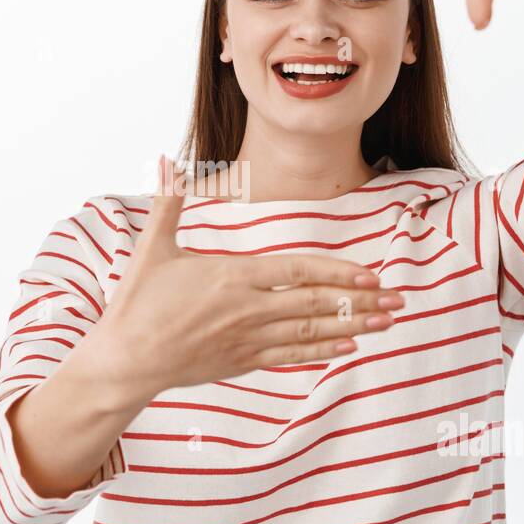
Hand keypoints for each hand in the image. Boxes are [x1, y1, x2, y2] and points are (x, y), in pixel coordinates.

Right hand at [84, 156, 405, 406]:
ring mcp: (246, 339)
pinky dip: (322, 350)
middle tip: (398, 299)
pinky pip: (292, 356)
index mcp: (231, 276)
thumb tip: (167, 162)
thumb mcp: (153, 248)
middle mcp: (246, 310)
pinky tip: (348, 345)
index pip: (297, 271)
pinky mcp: (241, 361)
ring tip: (386, 322)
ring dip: (352, 325)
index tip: (371, 273)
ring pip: (310, 331)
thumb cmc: (138, 303)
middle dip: (360, 300)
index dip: (338, 273)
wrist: (125, 360)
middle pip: (315, 303)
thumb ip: (169, 203)